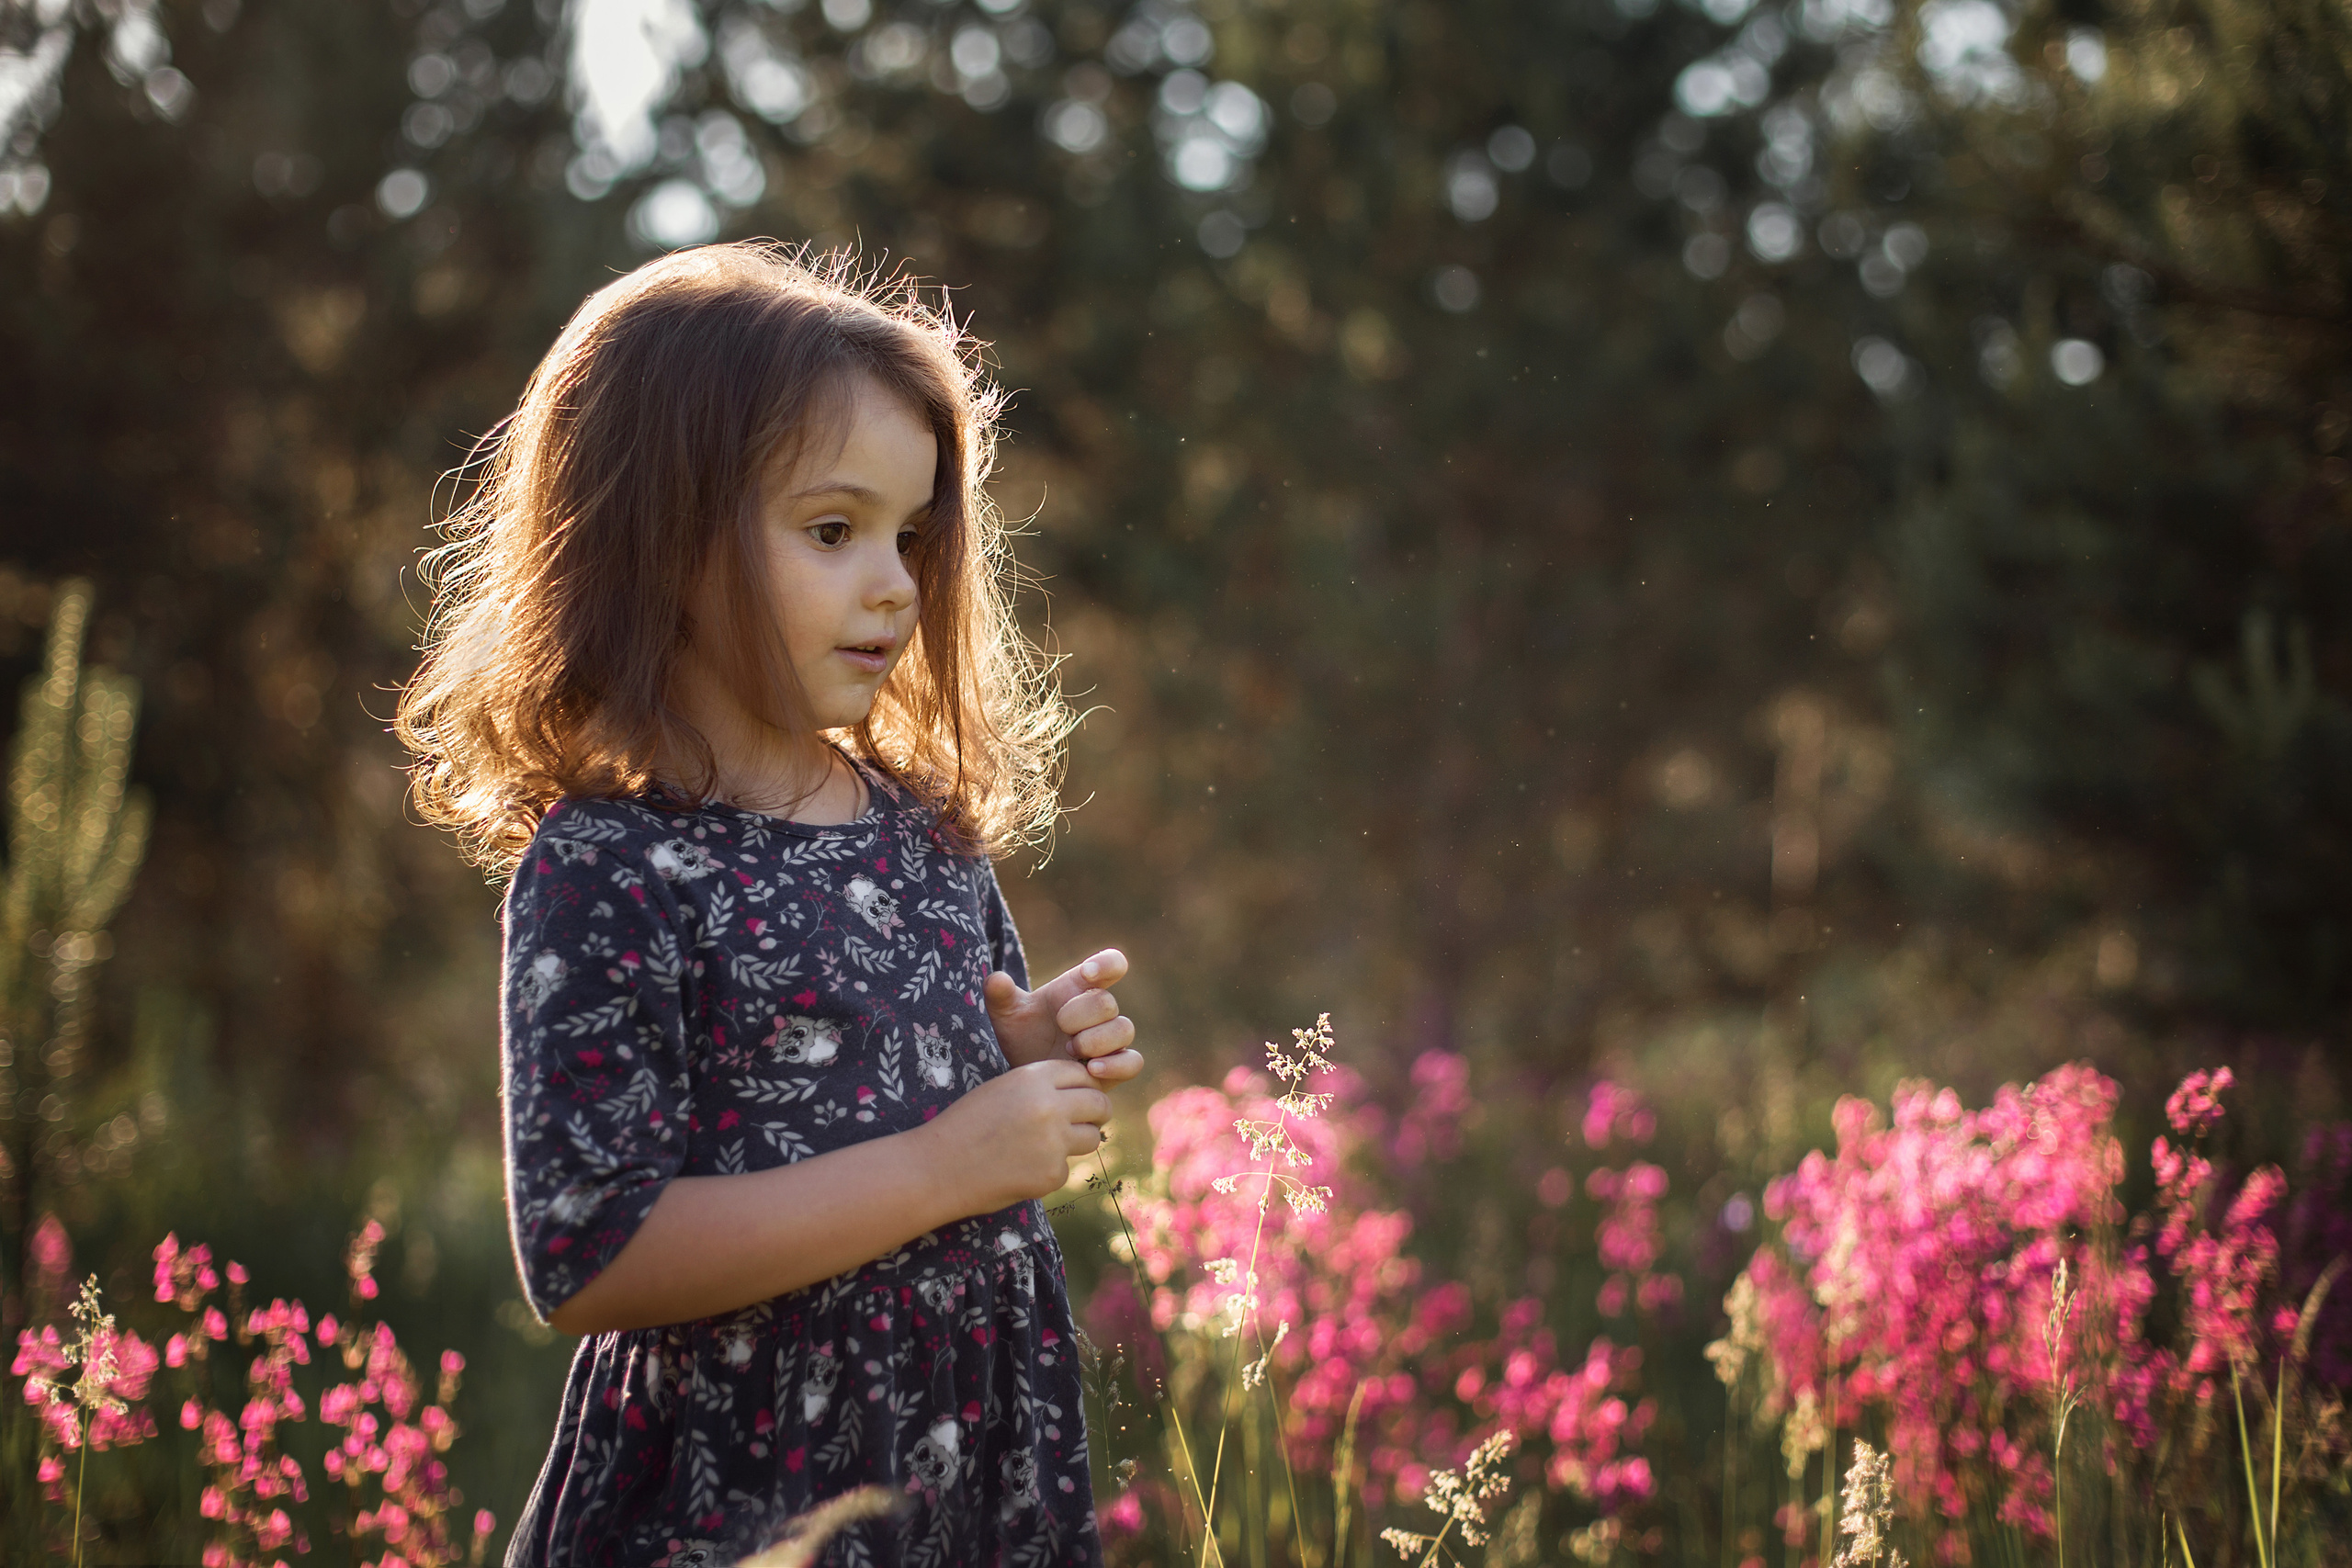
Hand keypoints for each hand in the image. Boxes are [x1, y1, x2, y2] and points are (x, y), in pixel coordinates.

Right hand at [918, 1059, 1112, 1213]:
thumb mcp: (1001, 1090)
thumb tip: (1083, 1095)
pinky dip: (1049, 1172)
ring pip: (1092, 1137)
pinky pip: (1066, 1169)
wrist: (935, 1168)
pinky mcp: (1051, 1174)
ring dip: (1077, 1142)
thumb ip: (1040, 1089)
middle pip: (1099, 1104)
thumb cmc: (964, 1125)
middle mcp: (1050, 1105)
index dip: (1082, 1086)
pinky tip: (1020, 1171)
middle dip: (1096, 1112)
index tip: (1078, 1096)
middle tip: (1084, 1121)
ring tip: (1044, 1147)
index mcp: (1033, 1077)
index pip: (1081, 1074)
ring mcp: (1053, 1142)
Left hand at [983, 948, 1141, 1083]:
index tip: (1087, 973)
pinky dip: (1117, 1065)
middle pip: (1108, 1002)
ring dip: (1097, 1040)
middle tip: (1061, 1028)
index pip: (1110, 964)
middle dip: (1082, 1015)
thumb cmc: (1022, 1036)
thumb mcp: (1006, 1015)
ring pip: (1124, 1029)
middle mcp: (1099, 1012)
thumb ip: (1000, 996)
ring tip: (1071, 1052)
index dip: (1107, 963)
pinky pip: (1133, 1062)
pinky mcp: (1116, 1067)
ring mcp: (1111, 1040)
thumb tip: (995, 980)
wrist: (1028, 1073)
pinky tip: (1091, 1070)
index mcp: (1079, 989)